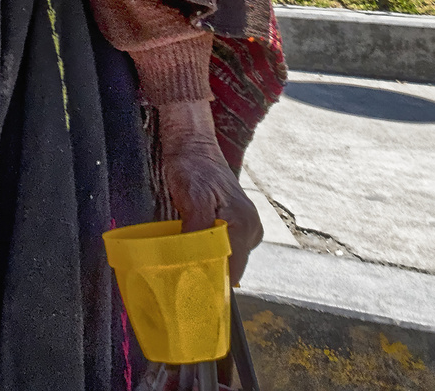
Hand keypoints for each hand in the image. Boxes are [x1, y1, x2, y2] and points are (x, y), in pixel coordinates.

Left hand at [157, 101, 262, 284]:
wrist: (192, 144)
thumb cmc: (192, 167)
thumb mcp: (192, 198)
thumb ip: (199, 231)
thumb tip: (199, 262)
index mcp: (244, 224)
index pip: (233, 271)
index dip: (213, 283)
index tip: (192, 291)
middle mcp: (251, 227)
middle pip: (231, 266)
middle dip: (210, 273)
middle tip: (183, 277)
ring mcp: (245, 224)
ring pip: (227, 256)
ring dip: (209, 261)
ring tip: (186, 260)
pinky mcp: (236, 220)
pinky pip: (225, 244)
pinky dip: (210, 249)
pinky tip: (194, 245)